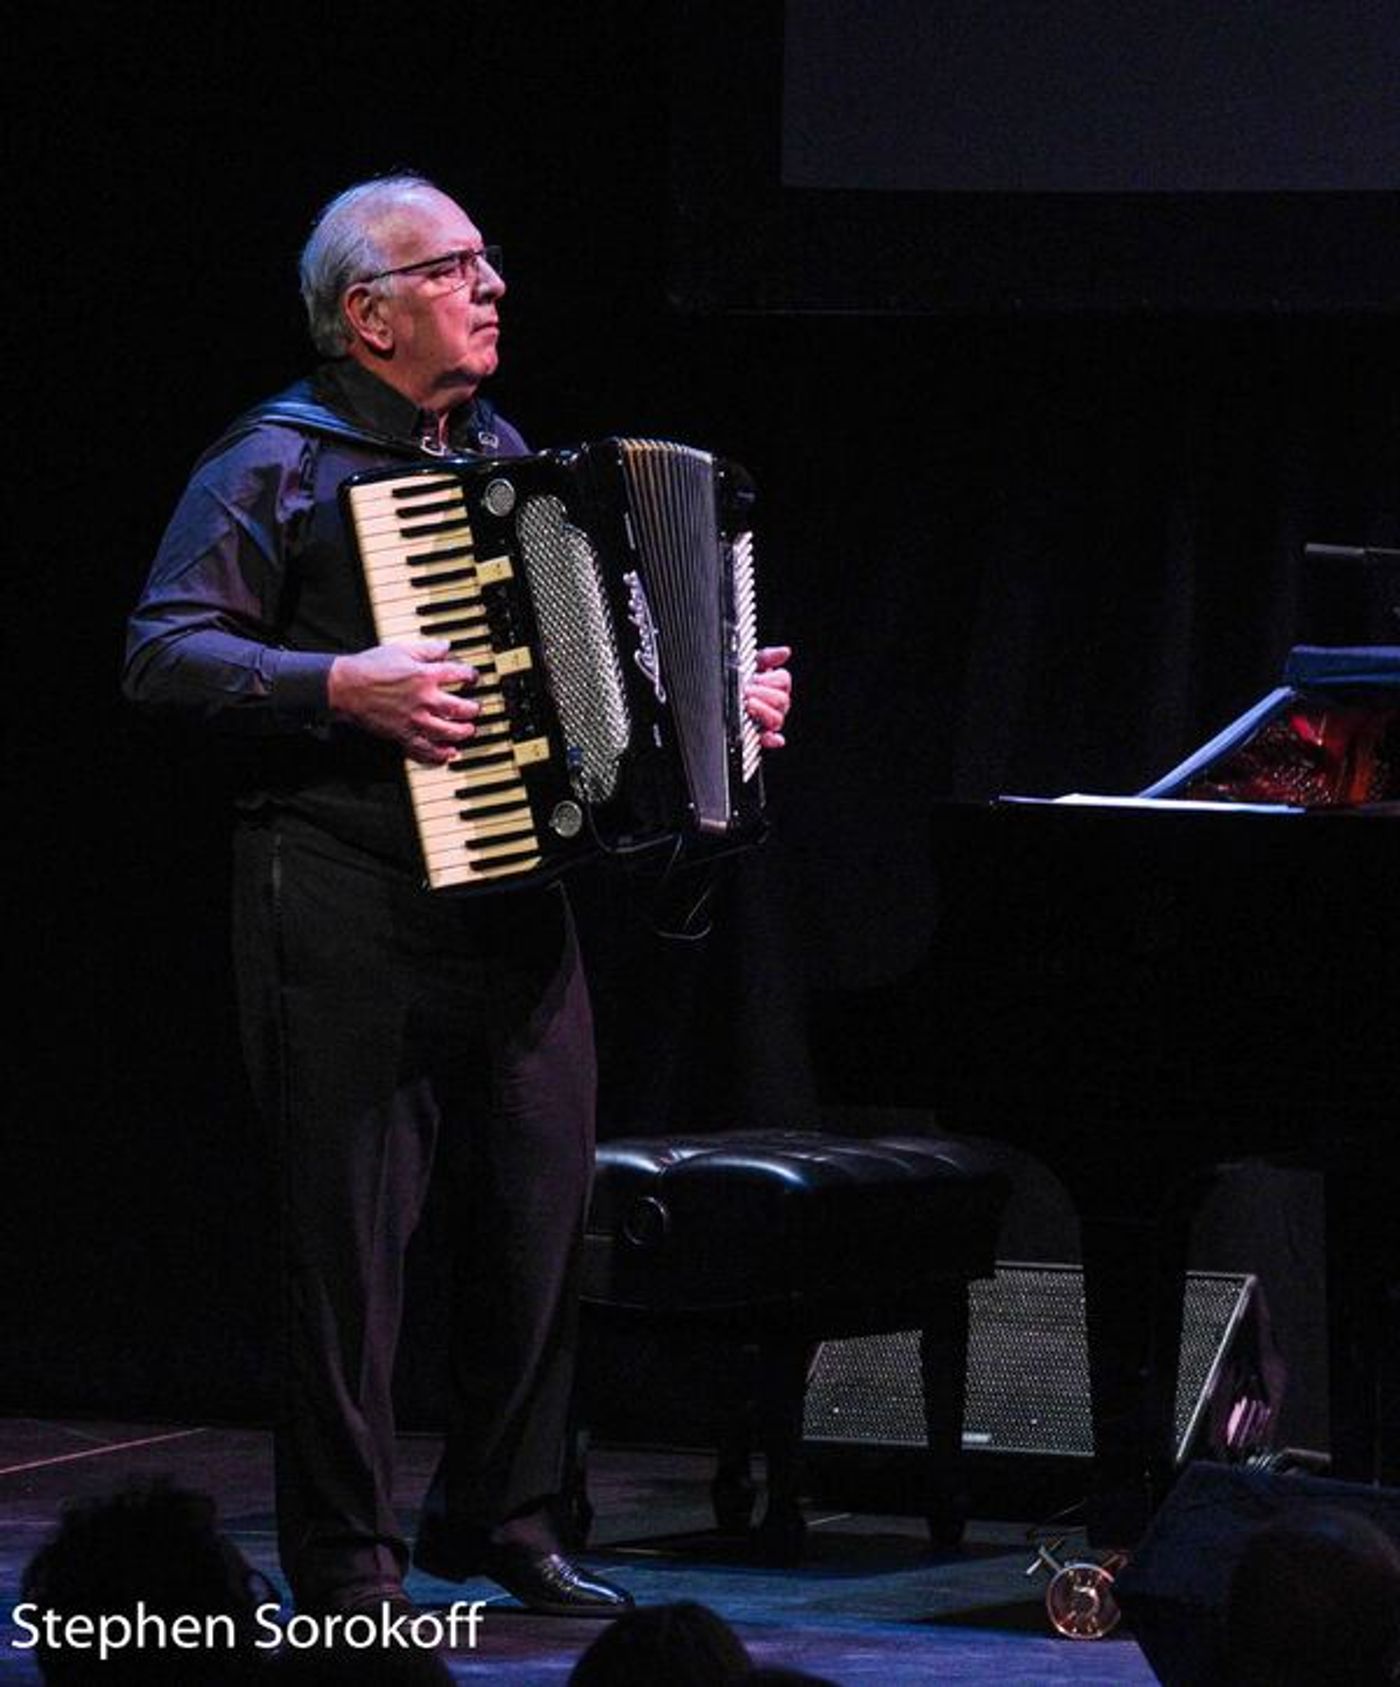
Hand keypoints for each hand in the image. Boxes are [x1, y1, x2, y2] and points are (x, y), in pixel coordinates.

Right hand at [328, 639, 479, 764]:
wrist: (346, 687)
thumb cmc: (370, 667)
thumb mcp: (401, 649)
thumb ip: (428, 649)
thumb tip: (446, 647)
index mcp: (426, 676)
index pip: (460, 675)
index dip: (472, 676)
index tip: (472, 679)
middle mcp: (425, 699)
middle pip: (461, 709)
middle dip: (473, 710)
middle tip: (475, 709)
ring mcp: (415, 720)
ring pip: (449, 732)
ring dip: (463, 732)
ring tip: (468, 730)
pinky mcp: (403, 735)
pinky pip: (426, 750)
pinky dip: (439, 755)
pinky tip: (448, 754)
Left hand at [744, 644, 792, 748]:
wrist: (721, 694)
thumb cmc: (738, 680)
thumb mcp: (750, 664)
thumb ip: (767, 657)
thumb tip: (785, 651)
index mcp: (776, 686)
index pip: (784, 681)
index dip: (771, 680)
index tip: (756, 678)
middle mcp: (776, 704)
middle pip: (782, 700)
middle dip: (764, 694)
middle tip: (747, 691)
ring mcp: (770, 721)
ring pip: (777, 719)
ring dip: (764, 712)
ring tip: (748, 705)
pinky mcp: (761, 735)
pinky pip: (772, 740)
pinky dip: (772, 740)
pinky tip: (768, 737)